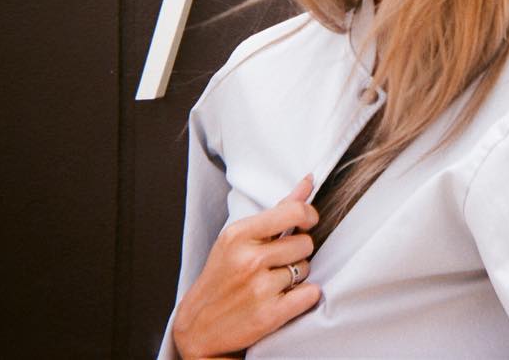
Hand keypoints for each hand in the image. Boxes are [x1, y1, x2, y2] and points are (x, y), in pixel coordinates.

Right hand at [172, 174, 321, 359]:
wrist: (197, 326)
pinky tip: (285, 298)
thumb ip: (279, 209)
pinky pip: (310, 294)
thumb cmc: (222, 276)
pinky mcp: (269, 314)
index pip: (294, 211)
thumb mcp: (240, 237)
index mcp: (239, 234)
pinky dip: (304, 296)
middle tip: (278, 261)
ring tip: (274, 281)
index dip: (309, 215)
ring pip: (307, 269)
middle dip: (298, 251)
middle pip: (305, 243)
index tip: (307, 222)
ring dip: (298, 275)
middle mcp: (249, 259)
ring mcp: (259, 288)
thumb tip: (308, 181)